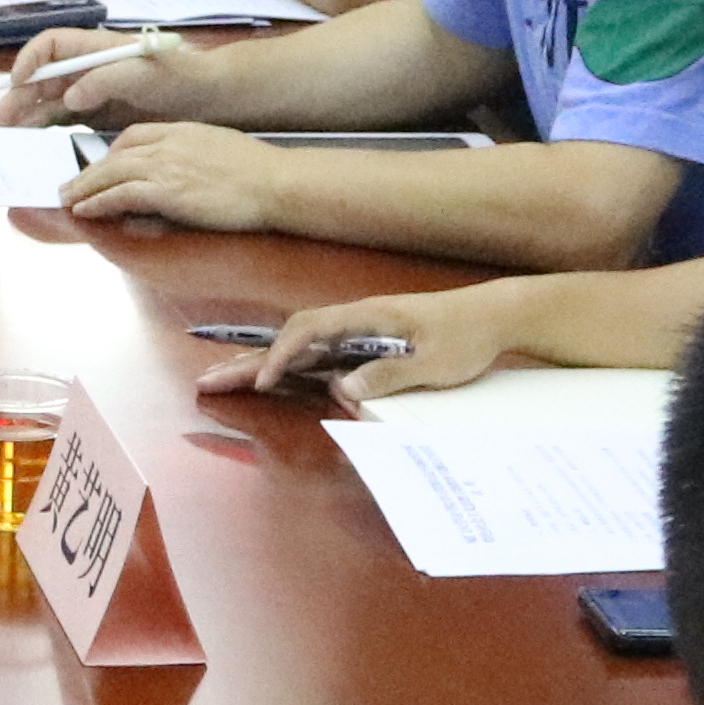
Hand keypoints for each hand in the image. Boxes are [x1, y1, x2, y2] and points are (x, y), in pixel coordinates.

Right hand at [7, 33, 191, 129]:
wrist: (208, 97)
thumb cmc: (177, 75)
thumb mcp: (141, 72)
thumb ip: (102, 81)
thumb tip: (70, 99)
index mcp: (94, 49)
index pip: (50, 46)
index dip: (30, 61)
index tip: (17, 83)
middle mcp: (86, 69)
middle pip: (42, 79)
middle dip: (17, 97)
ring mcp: (91, 93)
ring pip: (48, 102)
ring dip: (25, 116)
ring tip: (5, 134)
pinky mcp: (98, 115)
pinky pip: (64, 121)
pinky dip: (45, 130)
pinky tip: (32, 142)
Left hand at [61, 124, 293, 233]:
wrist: (277, 183)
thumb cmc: (259, 171)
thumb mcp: (219, 149)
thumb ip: (192, 157)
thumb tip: (178, 177)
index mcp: (182, 131)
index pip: (134, 136)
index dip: (111, 153)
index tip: (101, 166)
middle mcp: (169, 144)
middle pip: (116, 154)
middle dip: (89, 171)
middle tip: (69, 184)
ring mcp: (167, 166)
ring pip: (112, 173)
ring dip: (85, 187)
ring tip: (67, 199)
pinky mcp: (168, 191)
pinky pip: (122, 194)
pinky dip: (99, 202)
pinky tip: (85, 210)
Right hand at [196, 288, 484, 400]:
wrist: (495, 315)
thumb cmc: (467, 336)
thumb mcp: (435, 362)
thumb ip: (388, 374)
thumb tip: (342, 388)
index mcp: (369, 316)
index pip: (309, 330)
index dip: (282, 356)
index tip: (262, 382)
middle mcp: (357, 319)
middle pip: (292, 336)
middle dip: (249, 360)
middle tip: (208, 382)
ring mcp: (359, 331)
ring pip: (300, 345)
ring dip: (264, 363)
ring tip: (228, 381)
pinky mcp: (367, 342)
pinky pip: (319, 353)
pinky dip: (291, 366)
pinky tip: (276, 380)